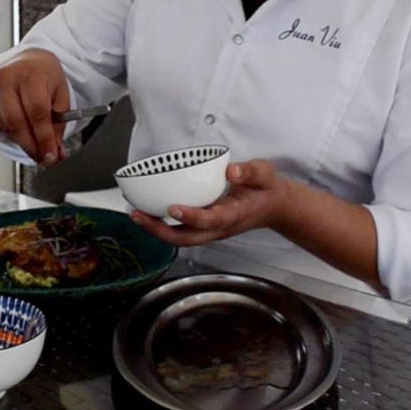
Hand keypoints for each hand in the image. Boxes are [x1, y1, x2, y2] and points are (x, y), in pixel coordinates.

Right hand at [0, 48, 70, 164]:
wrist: (28, 59)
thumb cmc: (45, 77)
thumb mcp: (60, 97)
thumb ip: (58, 126)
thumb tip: (55, 153)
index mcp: (31, 75)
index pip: (37, 113)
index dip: (43, 139)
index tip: (50, 156)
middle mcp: (8, 77)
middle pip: (17, 123)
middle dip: (30, 145)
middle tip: (41, 156)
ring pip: (3, 125)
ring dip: (18, 139)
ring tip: (31, 138)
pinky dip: (3, 129)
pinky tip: (14, 124)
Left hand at [130, 160, 286, 245]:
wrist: (275, 207)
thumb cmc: (266, 189)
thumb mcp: (265, 174)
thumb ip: (250, 171)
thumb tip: (231, 170)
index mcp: (234, 215)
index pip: (211, 220)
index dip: (192, 216)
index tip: (174, 207)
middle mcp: (219, 227)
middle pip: (187, 238)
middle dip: (160, 231)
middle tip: (138, 215)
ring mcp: (211, 230)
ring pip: (181, 238)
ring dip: (157, 230)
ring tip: (135, 215)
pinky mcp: (205, 227)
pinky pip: (181, 231)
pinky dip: (162, 225)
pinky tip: (147, 212)